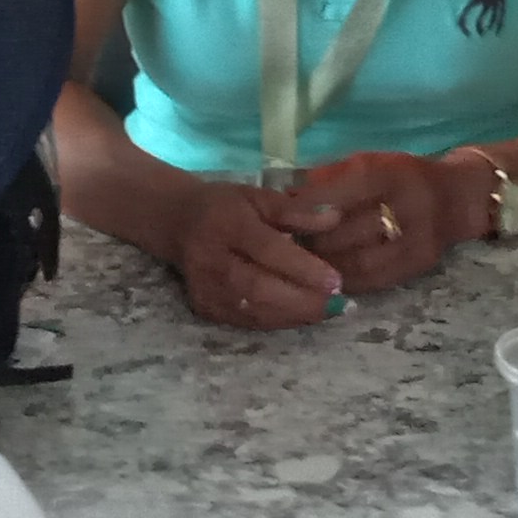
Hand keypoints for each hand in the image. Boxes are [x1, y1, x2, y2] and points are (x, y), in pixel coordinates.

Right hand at [172, 182, 351, 328]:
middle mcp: (211, 261)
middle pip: (259, 288)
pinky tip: (304, 314)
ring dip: (296, 315)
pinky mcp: (206, 308)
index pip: (266, 250)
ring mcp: (206, 289)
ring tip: (330, 310)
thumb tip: (334, 219)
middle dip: (303, 301)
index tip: (336, 280)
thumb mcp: (258, 196)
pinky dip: (280, 321)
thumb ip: (295, 210)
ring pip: (255, 311)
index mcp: (226, 225)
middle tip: (340, 303)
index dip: (302, 268)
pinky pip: (248, 321)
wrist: (177, 223)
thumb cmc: (225, 206)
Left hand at [293, 151, 483, 295]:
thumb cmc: (403, 175)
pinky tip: (324, 280)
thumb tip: (286, 200)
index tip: (279, 218)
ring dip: (321, 267)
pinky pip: (370, 280)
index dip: (305, 209)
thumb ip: (329, 179)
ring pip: (354, 261)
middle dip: (308, 241)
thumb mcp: (368, 162)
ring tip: (297, 267)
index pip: (338, 193)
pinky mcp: (416, 266)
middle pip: (343, 231)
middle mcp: (404, 206)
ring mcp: (413, 240)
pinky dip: (342, 281)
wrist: (459, 198)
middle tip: (280, 249)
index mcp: (388, 173)